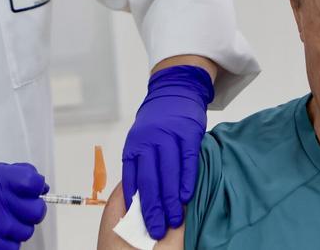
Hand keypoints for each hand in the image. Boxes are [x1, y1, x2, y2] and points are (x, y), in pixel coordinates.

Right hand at [0, 162, 48, 249]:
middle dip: (31, 212)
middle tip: (19, 210)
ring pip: (25, 232)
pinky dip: (7, 244)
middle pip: (36, 212)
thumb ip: (20, 174)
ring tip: (3, 222)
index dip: (37, 188)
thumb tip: (43, 187)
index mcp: (2, 179)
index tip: (31, 191)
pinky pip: (11, 248)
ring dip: (18, 229)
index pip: (34, 183)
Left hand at [121, 65, 214, 239]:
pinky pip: (187, 161)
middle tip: (156, 230)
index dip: (135, 203)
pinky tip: (185, 197)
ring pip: (168, 174)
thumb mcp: (141, 140)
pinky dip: (186, 180)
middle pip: (149, 180)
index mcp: (134, 146)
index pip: (131, 178)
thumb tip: (140, 199)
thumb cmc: (157, 123)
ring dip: (170, 200)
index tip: (138, 223)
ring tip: (173, 220)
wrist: (175, 91)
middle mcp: (149, 141)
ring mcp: (169, 136)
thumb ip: (140, 165)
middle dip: (152, 208)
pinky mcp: (188, 133)